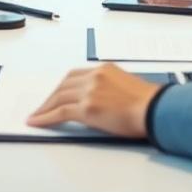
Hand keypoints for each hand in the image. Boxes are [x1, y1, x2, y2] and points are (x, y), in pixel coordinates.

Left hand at [27, 64, 159, 137]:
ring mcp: (89, 91)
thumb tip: (100, 101)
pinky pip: (59, 113)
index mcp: (104, 69)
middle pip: (64, 85)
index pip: (75, 76)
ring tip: (36, 116)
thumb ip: (110, 88)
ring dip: (44, 107)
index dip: (62, 87)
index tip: (55, 95)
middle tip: (42, 107)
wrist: (155, 109)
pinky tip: (37, 122)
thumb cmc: (149, 103)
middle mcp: (94, 76)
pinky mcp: (87, 108)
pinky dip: (45, 117)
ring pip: (58, 97)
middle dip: (51, 97)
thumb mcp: (127, 86)